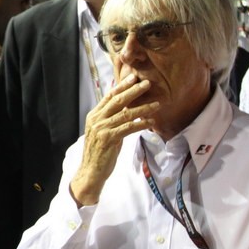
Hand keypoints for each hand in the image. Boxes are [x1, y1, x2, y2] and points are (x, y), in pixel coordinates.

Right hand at [70, 74, 158, 205]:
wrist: (91, 171)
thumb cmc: (99, 151)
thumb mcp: (102, 131)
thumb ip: (110, 118)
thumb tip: (125, 107)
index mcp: (94, 115)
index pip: (109, 96)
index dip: (122, 86)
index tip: (134, 78)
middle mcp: (96, 119)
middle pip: (118, 101)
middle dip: (133, 91)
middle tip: (147, 83)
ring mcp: (102, 128)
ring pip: (126, 114)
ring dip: (143, 108)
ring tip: (156, 104)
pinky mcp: (109, 139)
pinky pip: (128, 128)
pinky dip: (140, 124)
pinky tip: (151, 122)